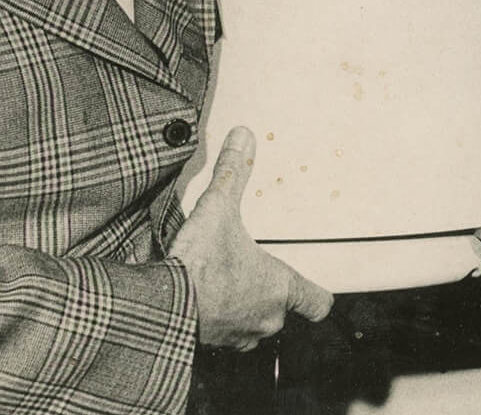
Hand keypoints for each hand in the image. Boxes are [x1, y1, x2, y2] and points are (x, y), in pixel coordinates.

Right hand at [170, 126, 333, 349]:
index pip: (316, 302)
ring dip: (242, 306)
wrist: (162, 306)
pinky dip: (216, 315)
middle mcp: (264, 318)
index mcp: (278, 288)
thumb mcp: (218, 207)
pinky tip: (199, 293)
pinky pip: (223, 331)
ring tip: (225, 280)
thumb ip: (233, 171)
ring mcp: (238, 334)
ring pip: (252, 324)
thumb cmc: (199, 265)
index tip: (315, 288)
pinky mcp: (210, 343)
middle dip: (268, 291)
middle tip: (253, 268)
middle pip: (281, 310)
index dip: (317, 294)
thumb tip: (243, 137)